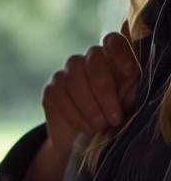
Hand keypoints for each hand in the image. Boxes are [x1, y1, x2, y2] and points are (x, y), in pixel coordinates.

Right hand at [41, 20, 141, 156]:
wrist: (82, 138)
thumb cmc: (111, 115)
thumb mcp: (127, 103)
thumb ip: (130, 93)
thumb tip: (128, 95)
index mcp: (112, 59)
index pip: (113, 41)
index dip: (120, 53)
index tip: (128, 73)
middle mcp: (87, 60)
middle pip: (94, 62)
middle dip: (105, 92)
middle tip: (114, 118)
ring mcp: (66, 73)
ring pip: (75, 80)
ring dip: (90, 107)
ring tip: (100, 126)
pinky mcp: (51, 89)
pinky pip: (60, 97)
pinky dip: (75, 115)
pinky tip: (86, 128)